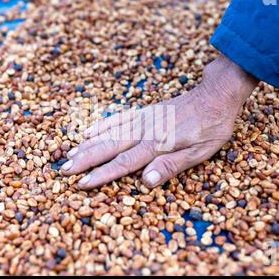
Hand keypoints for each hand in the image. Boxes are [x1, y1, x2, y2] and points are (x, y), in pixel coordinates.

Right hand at [62, 54, 257, 188]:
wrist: (215, 95)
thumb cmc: (211, 128)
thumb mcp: (200, 152)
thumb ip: (171, 165)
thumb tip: (146, 181)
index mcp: (158, 144)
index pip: (124, 163)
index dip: (102, 174)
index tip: (81, 183)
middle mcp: (145, 131)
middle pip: (109, 147)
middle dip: (85, 160)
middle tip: (63, 170)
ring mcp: (143, 120)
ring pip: (109, 133)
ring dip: (88, 145)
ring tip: (69, 153)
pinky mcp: (145, 113)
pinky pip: (119, 118)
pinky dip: (102, 125)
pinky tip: (89, 132)